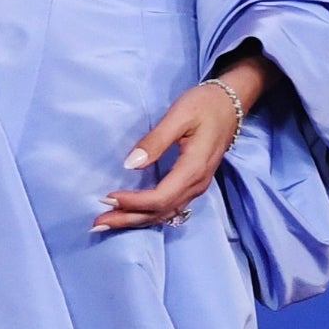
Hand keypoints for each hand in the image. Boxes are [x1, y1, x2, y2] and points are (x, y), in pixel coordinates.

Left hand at [92, 59, 271, 232]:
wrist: (230, 104)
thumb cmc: (204, 105)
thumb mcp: (179, 116)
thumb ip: (156, 140)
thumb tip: (130, 164)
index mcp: (193, 168)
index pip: (161, 197)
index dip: (134, 202)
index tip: (108, 197)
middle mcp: (196, 184)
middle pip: (160, 212)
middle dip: (128, 219)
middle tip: (98, 223)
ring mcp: (196, 187)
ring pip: (165, 213)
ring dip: (136, 221)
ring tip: (108, 222)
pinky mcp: (193, 184)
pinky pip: (169, 208)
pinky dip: (148, 214)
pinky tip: (131, 215)